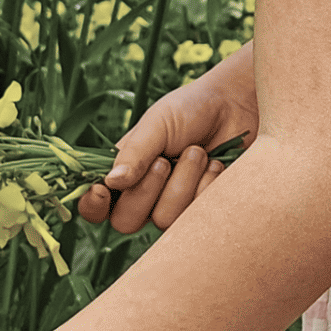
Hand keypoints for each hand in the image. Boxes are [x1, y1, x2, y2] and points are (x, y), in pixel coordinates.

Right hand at [73, 42, 257, 238]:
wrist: (238, 108)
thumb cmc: (191, 110)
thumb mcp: (157, 123)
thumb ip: (133, 152)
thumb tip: (110, 183)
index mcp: (123, 172)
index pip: (95, 204)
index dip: (92, 206)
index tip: (102, 191)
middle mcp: (143, 195)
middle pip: (125, 221)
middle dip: (146, 190)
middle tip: (164, 160)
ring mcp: (173, 206)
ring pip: (162, 220)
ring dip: (182, 182)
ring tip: (197, 152)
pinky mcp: (202, 213)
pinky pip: (195, 218)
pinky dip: (206, 186)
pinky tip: (216, 165)